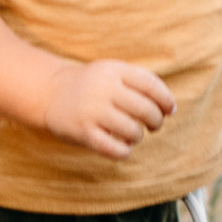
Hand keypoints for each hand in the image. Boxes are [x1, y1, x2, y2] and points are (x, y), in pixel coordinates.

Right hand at [43, 56, 177, 160]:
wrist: (51, 92)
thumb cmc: (92, 85)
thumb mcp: (112, 72)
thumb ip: (139, 83)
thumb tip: (169, 107)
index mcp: (113, 70)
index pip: (150, 85)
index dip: (166, 99)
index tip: (170, 110)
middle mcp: (103, 89)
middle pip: (145, 109)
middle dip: (156, 121)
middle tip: (154, 125)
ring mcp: (93, 111)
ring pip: (132, 130)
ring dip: (139, 136)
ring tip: (134, 134)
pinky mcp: (84, 132)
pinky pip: (115, 149)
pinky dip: (125, 151)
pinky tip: (123, 146)